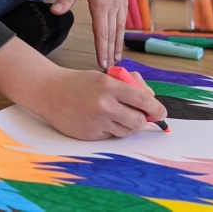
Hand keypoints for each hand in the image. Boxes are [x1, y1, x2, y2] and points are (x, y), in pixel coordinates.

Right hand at [40, 67, 166, 139]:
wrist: (50, 92)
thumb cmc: (79, 82)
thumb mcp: (104, 76)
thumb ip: (128, 85)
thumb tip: (151, 99)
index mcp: (109, 85)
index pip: (143, 99)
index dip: (156, 108)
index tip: (162, 112)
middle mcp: (105, 104)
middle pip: (139, 120)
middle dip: (142, 119)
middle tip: (140, 115)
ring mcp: (97, 121)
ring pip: (127, 130)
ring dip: (126, 124)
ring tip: (114, 114)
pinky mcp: (91, 135)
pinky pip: (112, 136)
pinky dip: (112, 130)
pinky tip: (100, 119)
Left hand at [51, 0, 127, 68]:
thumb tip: (54, 11)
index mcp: (101, 2)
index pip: (102, 33)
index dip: (102, 49)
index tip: (103, 63)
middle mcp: (113, 4)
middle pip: (113, 33)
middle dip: (111, 51)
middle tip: (111, 68)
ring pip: (120, 27)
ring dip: (119, 43)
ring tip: (118, 57)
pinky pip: (123, 17)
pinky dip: (122, 30)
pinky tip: (121, 35)